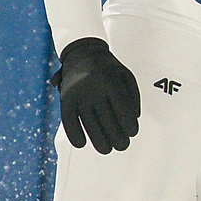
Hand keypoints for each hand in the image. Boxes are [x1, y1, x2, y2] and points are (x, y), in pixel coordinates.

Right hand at [54, 37, 141, 153]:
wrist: (82, 52)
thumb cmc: (108, 68)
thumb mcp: (125, 75)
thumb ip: (133, 95)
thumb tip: (134, 118)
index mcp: (110, 80)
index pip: (122, 108)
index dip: (129, 125)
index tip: (132, 133)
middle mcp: (93, 86)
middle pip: (107, 119)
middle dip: (117, 137)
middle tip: (123, 145)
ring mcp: (78, 92)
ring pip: (89, 123)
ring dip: (98, 140)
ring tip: (107, 149)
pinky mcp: (65, 98)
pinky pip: (68, 119)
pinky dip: (74, 134)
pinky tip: (81, 144)